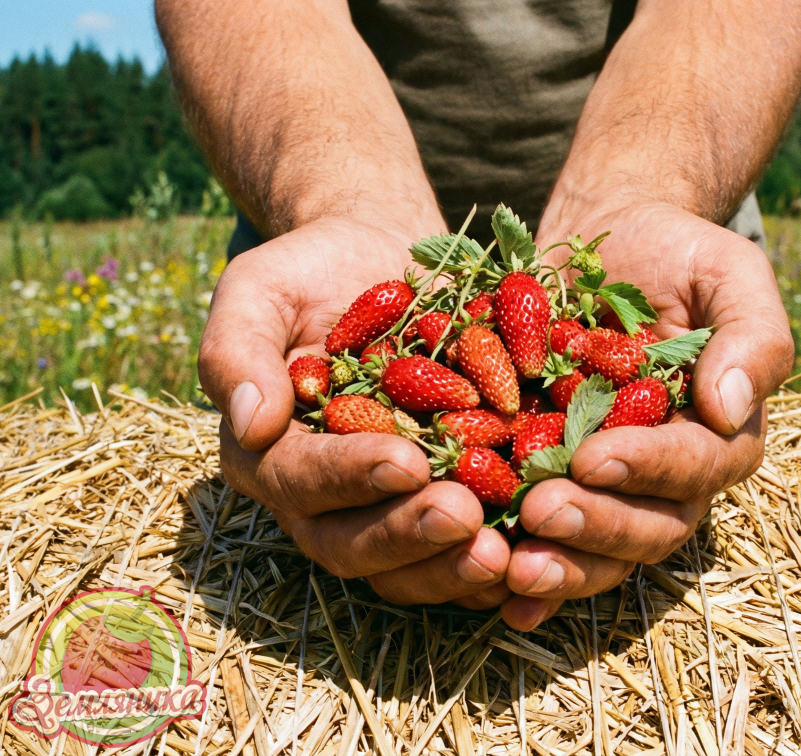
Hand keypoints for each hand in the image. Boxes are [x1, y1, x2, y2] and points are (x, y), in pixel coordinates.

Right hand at [200, 217, 511, 608]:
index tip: (405, 460)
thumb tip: (248, 422)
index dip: (348, 478)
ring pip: (406, 565)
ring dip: (451, 566)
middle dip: (408, 535)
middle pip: (351, 543)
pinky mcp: (438, 500)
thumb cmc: (311, 271)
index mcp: (270, 452)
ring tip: (503, 553)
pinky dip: (493, 560)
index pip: (299, 481)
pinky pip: (458, 549)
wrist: (380, 261)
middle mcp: (322, 497)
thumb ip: (236, 351)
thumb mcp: (259, 291)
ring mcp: (382, 506)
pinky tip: (537, 552)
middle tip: (464, 518)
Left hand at [498, 202, 792, 629]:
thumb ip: (752, 336)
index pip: (697, 466)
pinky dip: (528, 579)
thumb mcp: (728, 273)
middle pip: (649, 526)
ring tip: (513, 566)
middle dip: (597, 526)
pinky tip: (495, 596)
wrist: (603, 244)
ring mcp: (610, 487)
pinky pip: (547, 543)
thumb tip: (729, 408)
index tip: (594, 457)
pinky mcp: (554, 482)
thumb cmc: (673, 255)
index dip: (649, 468)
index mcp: (718, 432)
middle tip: (540, 511)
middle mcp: (667, 474)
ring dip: (561, 566)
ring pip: (601, 550)